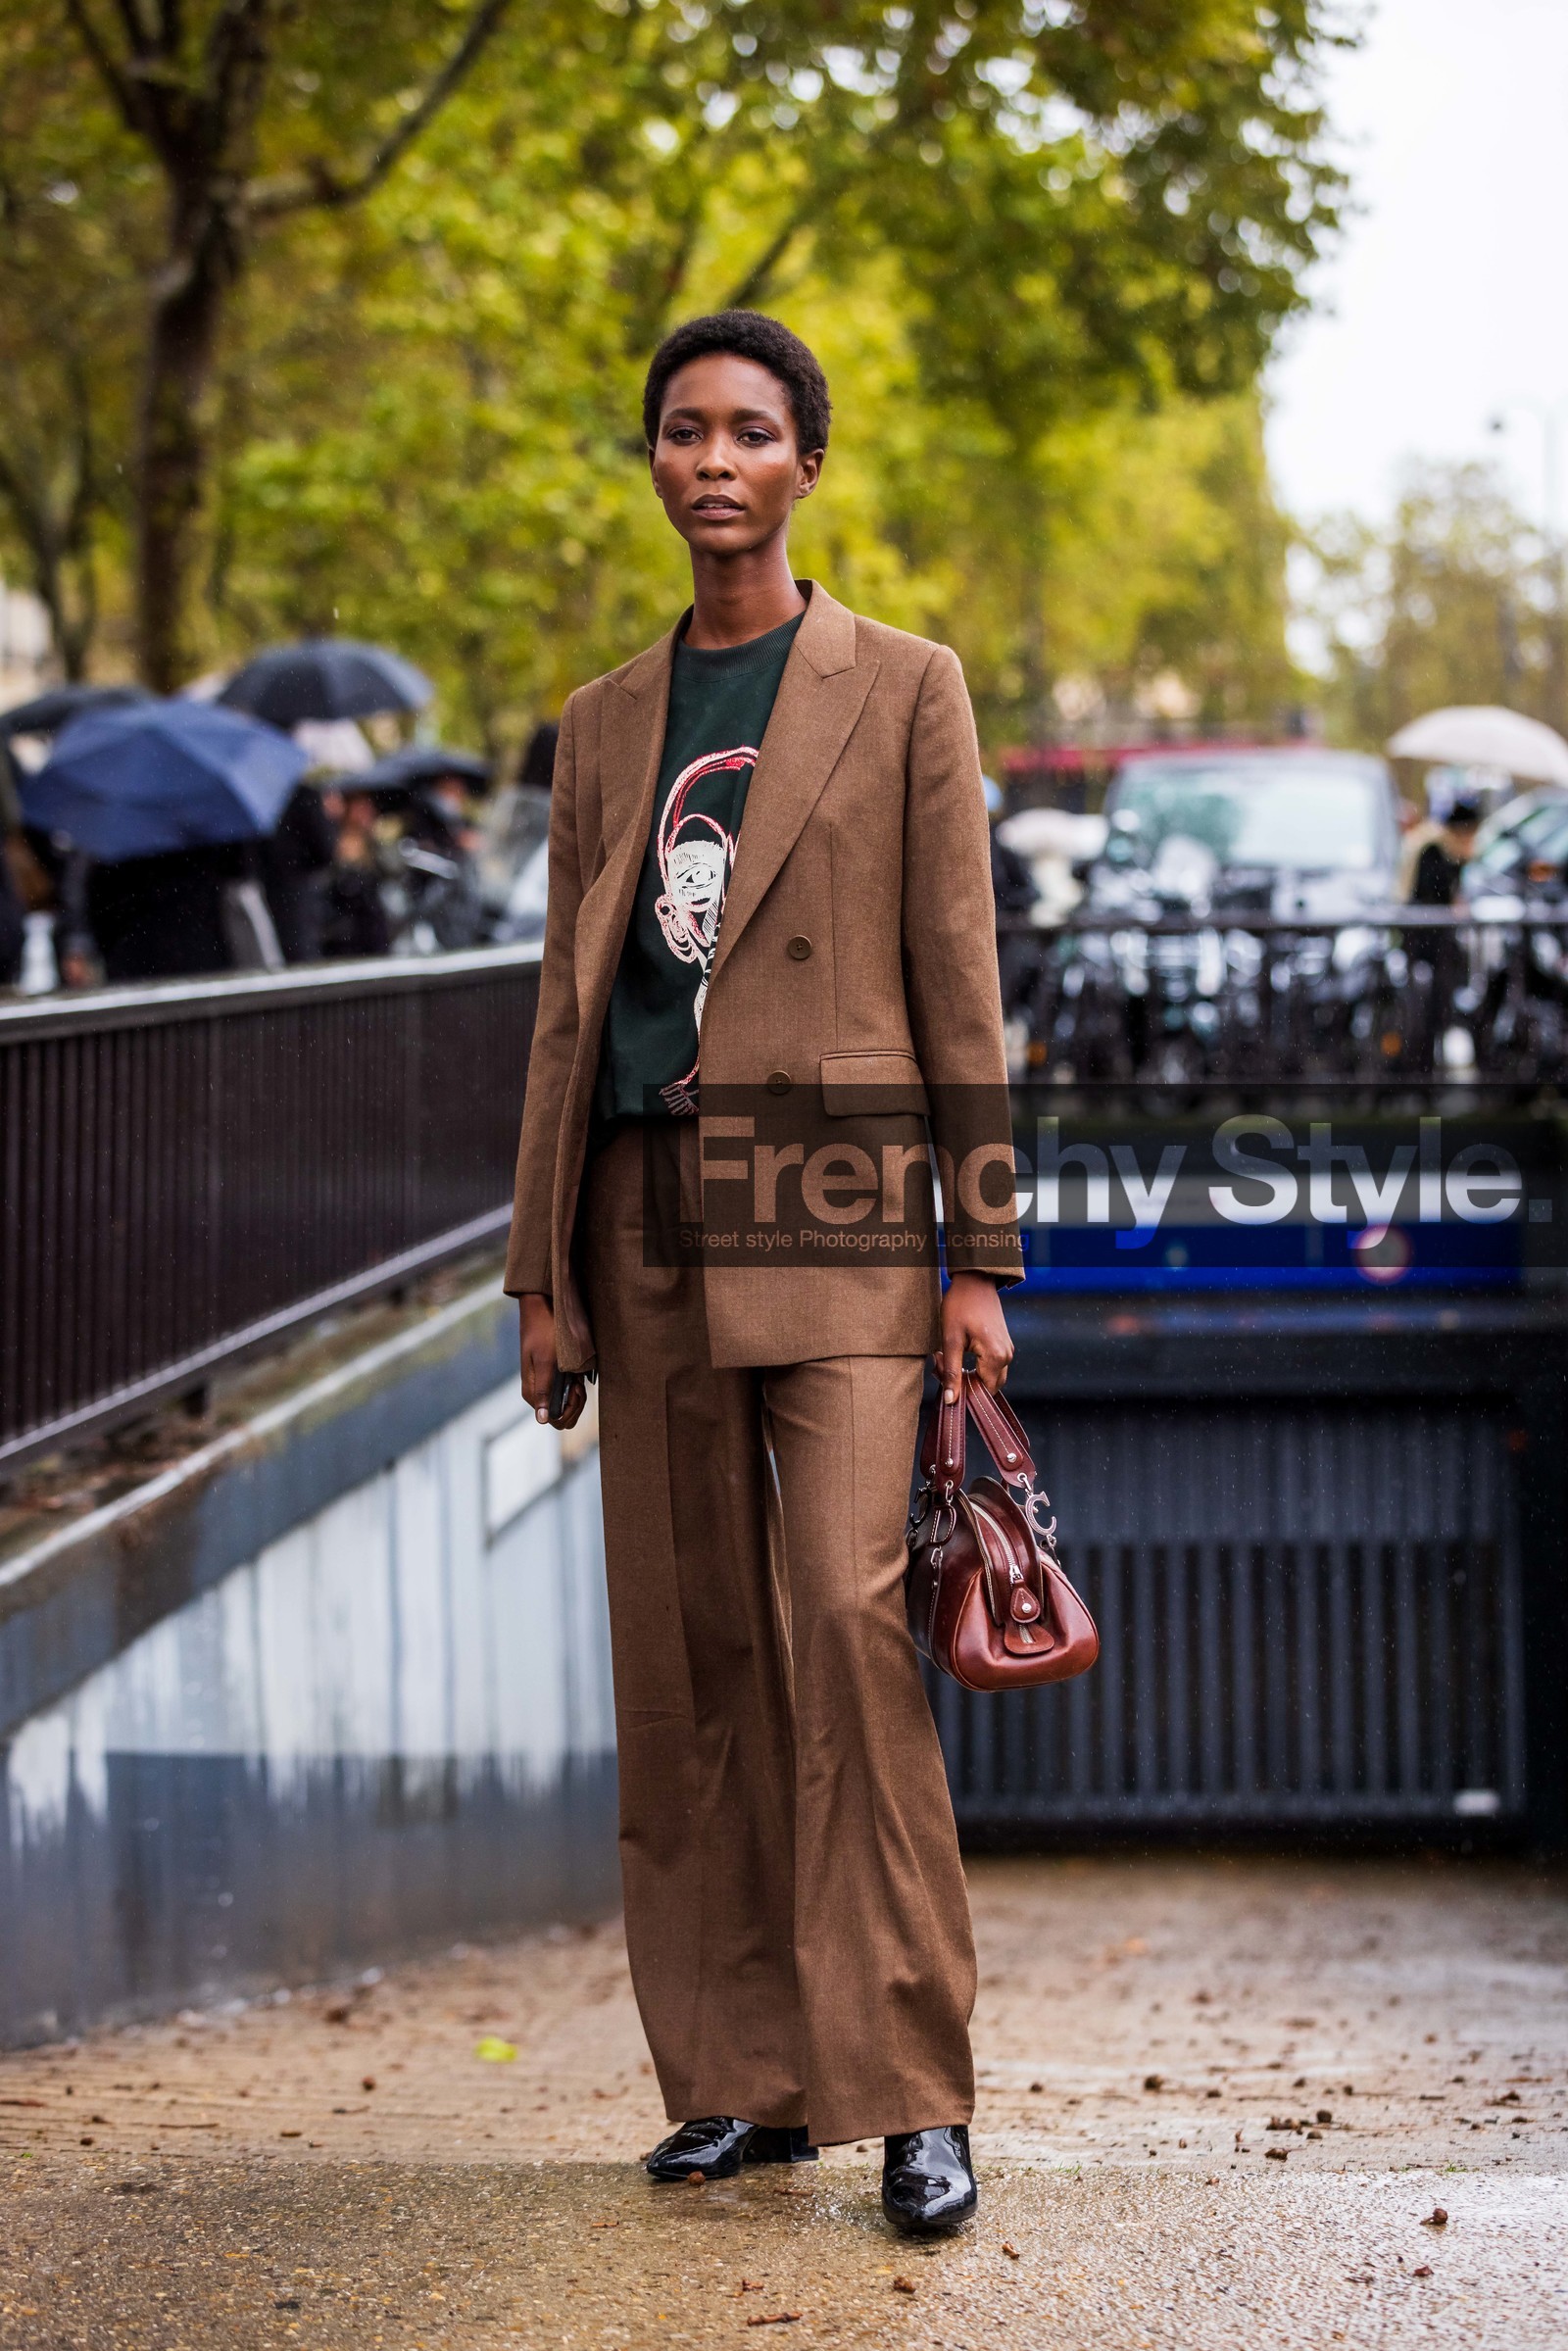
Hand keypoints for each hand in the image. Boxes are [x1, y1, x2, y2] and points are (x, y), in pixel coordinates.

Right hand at [518, 1293, 584, 1427]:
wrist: (541, 1309)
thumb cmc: (543, 1333)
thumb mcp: (546, 1362)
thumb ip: (543, 1390)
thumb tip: (541, 1420)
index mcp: (532, 1393)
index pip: (554, 1420)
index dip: (569, 1410)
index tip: (575, 1389)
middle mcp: (538, 1393)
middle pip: (562, 1417)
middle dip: (576, 1406)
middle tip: (579, 1385)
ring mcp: (546, 1386)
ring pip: (567, 1407)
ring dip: (578, 1398)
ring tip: (579, 1379)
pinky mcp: (554, 1378)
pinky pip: (568, 1394)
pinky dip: (577, 1389)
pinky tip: (578, 1376)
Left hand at [935, 1271, 1013, 1402]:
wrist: (974, 1282)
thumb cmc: (960, 1307)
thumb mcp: (950, 1340)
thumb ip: (952, 1372)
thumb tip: (951, 1400)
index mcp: (996, 1357)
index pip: (984, 1392)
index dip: (964, 1392)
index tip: (944, 1379)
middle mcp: (1007, 1356)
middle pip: (987, 1386)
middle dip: (965, 1383)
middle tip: (942, 1367)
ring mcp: (1007, 1350)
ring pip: (989, 1376)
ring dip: (969, 1374)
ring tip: (948, 1358)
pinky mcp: (1004, 1345)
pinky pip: (991, 1365)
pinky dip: (975, 1366)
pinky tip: (958, 1353)